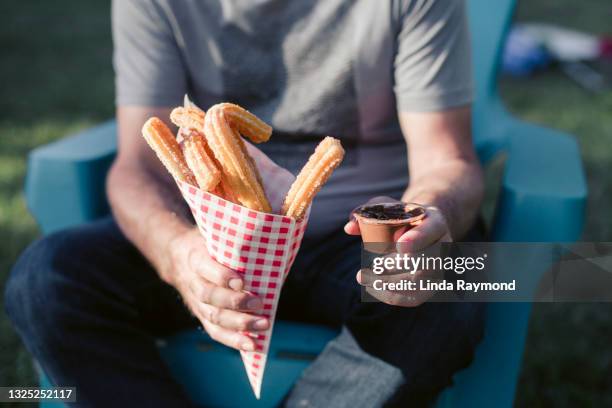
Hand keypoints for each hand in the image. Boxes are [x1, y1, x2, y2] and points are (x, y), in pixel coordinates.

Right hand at [166, 228, 268, 350]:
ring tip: (263, 325)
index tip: (242, 281)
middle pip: (210, 297)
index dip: (222, 276)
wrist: (177, 257)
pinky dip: (234, 340)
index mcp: (195, 257)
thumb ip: (232, 239)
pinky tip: (252, 344)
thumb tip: (267, 237)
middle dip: (235, 303)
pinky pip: (215, 331)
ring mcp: (196, 302)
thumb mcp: (213, 234)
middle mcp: (193, 282)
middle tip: (259, 304)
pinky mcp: (201, 315)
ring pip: (214, 317)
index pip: (206, 268)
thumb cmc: (206, 244)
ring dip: (239, 324)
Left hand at [344, 196, 451, 306]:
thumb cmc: (401, 216)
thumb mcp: (386, 207)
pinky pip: (415, 298)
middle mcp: (443, 245)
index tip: (399, 245)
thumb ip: (368, 212)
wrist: (420, 228)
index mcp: (435, 222)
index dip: (418, 239)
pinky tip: (372, 289)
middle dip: (400, 266)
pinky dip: (393, 297)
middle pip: (428, 261)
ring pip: (420, 282)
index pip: (432, 230)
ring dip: (390, 283)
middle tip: (375, 266)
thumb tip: (350, 227)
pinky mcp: (430, 285)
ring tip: (364, 277)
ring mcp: (439, 267)